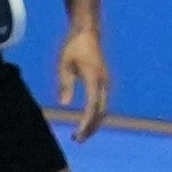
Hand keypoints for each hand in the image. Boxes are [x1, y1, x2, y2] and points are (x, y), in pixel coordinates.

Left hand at [51, 20, 112, 134]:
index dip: (86, 122)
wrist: (88, 31)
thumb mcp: (64, 64)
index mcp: (94, 78)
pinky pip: (103, 103)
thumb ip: (65, 84)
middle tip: (77, 139)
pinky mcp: (105, 82)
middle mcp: (104, 82)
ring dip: (94, 123)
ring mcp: (106, 82)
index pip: (92, 106)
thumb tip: (64, 104)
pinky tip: (87, 121)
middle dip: (91, 128)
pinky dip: (96, 115)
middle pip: (101, 112)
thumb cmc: (74, 46)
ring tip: (81, 134)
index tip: (77, 133)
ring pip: (104, 109)